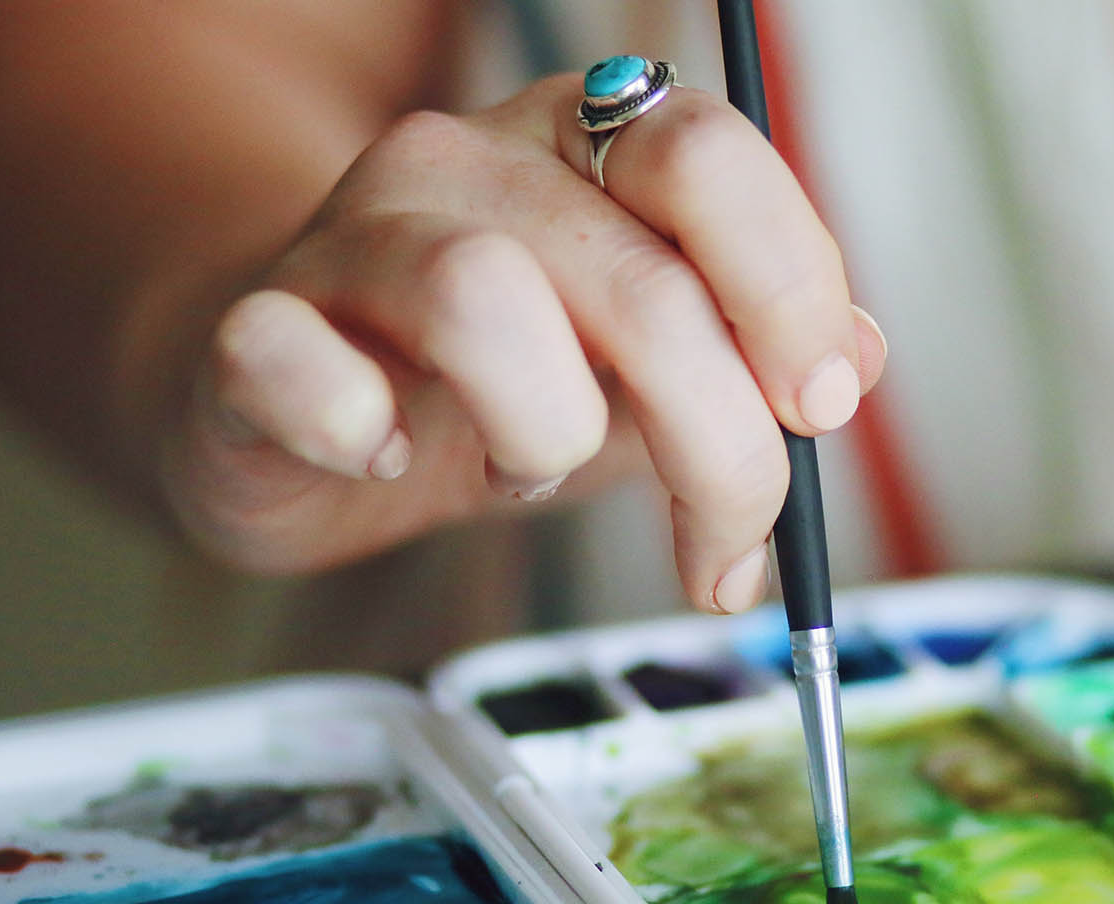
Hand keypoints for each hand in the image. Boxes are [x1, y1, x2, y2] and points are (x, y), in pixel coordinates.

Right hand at [163, 74, 885, 612]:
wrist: (304, 413)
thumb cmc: (498, 387)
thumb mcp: (654, 370)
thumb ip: (755, 354)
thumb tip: (861, 359)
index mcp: (583, 145)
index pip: (710, 160)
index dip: (789, 289)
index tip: (817, 408)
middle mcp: (467, 162)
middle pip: (639, 282)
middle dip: (718, 447)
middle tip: (724, 548)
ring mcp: (348, 237)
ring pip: (483, 302)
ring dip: (546, 435)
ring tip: (528, 468)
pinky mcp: (251, 329)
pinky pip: (295, 364)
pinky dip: (357, 432)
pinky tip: (383, 457)